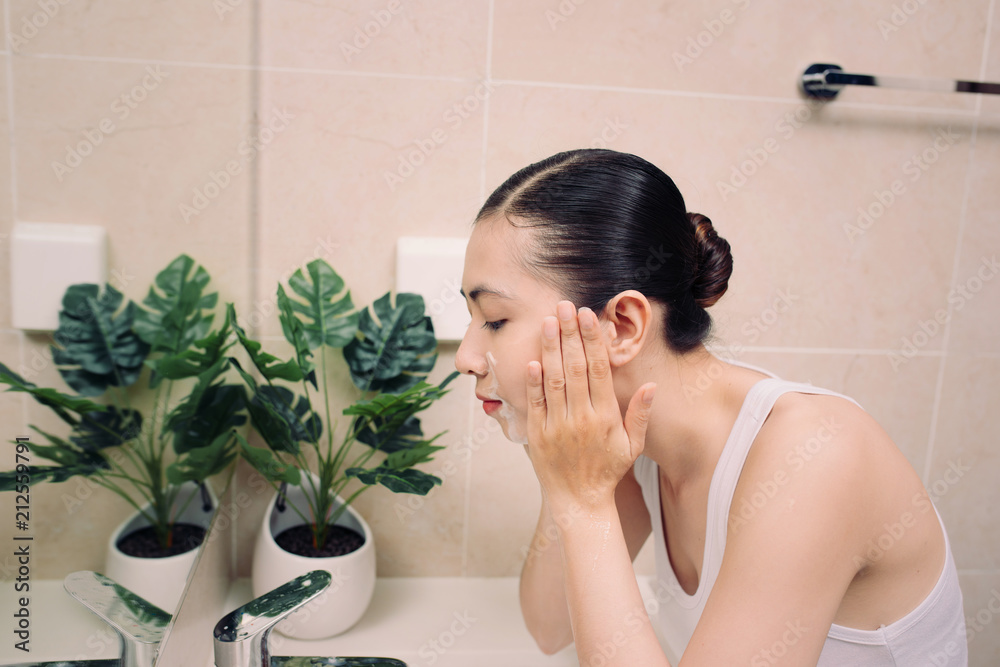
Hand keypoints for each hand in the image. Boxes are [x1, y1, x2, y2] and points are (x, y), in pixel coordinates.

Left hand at [525, 301, 655, 508]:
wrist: (580, 501)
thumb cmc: (608, 470)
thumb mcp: (633, 446)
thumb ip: (639, 414)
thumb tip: (651, 385)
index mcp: (605, 416)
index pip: (599, 369)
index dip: (593, 340)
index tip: (589, 316)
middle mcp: (581, 418)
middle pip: (575, 367)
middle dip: (570, 334)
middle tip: (565, 306)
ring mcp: (558, 426)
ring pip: (554, 380)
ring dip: (550, 349)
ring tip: (548, 321)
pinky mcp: (538, 435)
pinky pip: (536, 403)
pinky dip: (534, 382)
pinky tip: (534, 360)